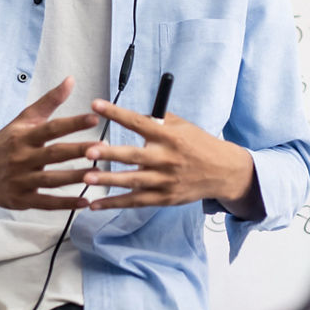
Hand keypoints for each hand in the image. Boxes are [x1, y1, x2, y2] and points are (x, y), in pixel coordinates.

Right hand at [0, 77, 104, 210]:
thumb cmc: (5, 142)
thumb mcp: (23, 120)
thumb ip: (49, 101)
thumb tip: (71, 79)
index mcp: (24, 136)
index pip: (51, 128)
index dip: (73, 123)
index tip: (94, 118)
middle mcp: (22, 158)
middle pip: (54, 154)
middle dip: (79, 151)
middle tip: (103, 148)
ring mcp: (21, 180)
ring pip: (52, 180)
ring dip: (76, 178)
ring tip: (99, 175)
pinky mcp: (21, 200)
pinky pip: (46, 203)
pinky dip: (65, 204)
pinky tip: (85, 202)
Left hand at [82, 99, 262, 218]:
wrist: (222, 172)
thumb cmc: (198, 144)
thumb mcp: (182, 126)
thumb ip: (157, 121)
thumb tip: (130, 115)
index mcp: (169, 136)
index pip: (138, 122)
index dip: (116, 113)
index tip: (95, 105)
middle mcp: (166, 158)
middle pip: (134, 156)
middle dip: (110, 154)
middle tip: (88, 151)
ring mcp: (165, 180)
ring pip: (133, 182)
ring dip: (108, 180)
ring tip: (86, 177)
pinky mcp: (164, 198)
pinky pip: (135, 201)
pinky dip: (115, 203)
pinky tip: (95, 204)